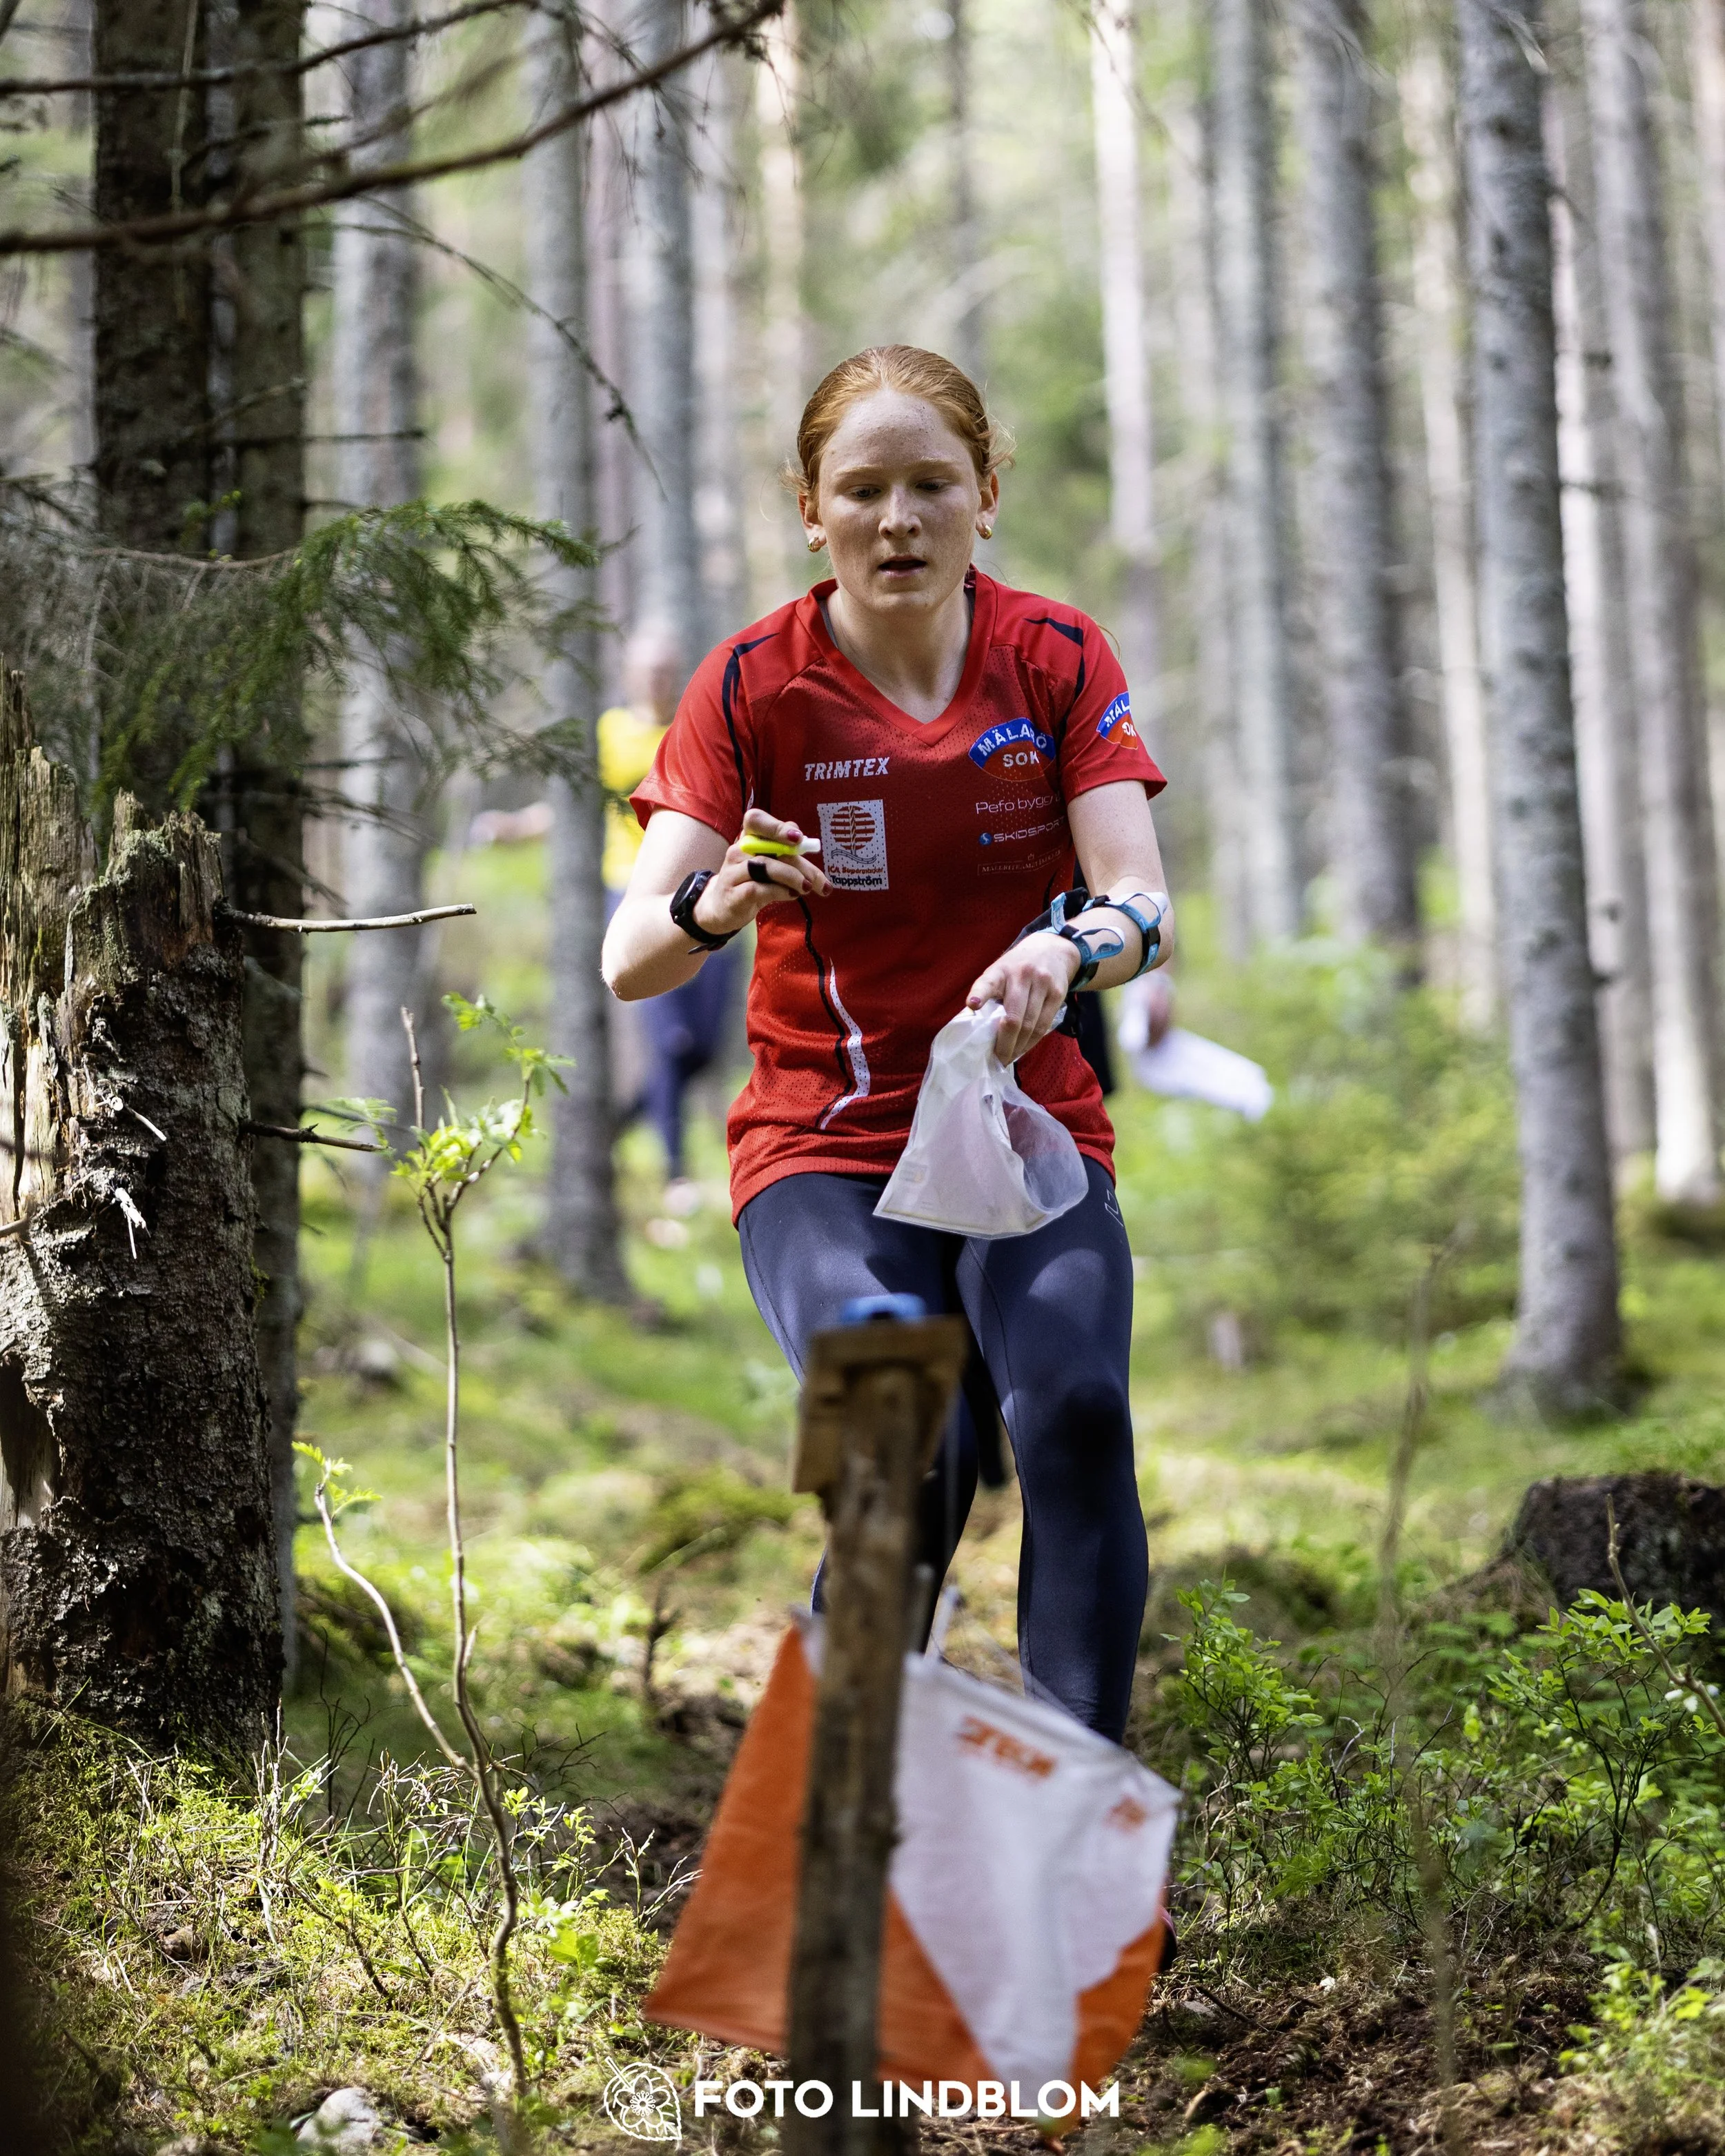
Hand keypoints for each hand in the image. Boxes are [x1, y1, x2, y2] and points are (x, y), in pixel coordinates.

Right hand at [694, 808, 830, 936]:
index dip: (777, 827)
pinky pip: (759, 888)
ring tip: (807, 887)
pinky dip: (780, 891)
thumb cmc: (751, 881)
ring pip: (765, 866)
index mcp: (747, 838)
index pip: (755, 819)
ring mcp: (733, 872)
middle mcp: (737, 851)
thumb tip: (809, 844)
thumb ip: (787, 853)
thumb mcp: (769, 864)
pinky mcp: (733, 895)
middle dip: (801, 864)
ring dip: (792, 877)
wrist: (722, 907)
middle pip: (771, 848)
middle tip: (820, 882)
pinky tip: (792, 895)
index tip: (798, 839)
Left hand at [966, 931, 1080, 1062]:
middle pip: (1013, 1018)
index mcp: (1000, 971)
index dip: (980, 994)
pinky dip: (1032, 1041)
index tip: (972, 1004)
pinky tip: (1024, 1047)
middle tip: (997, 1059)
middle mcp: (1022, 975)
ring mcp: (1042, 983)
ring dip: (1019, 1047)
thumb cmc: (1016, 969)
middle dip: (1004, 1044)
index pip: (988, 982)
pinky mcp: (1057, 993)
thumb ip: (989, 994)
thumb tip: (976, 1029)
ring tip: (1009, 1057)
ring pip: (1030, 1025)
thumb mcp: (999, 972)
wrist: (1051, 950)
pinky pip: (1044, 1025)